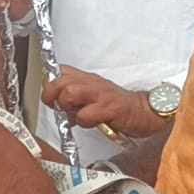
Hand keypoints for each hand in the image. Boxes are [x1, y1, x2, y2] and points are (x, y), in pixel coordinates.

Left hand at [41, 66, 166, 137]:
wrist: (144, 111)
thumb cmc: (118, 105)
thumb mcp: (93, 98)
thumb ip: (74, 101)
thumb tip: (58, 110)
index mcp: (86, 79)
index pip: (59, 70)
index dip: (49, 82)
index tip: (50, 96)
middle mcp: (91, 83)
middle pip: (59, 81)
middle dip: (51, 95)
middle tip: (56, 107)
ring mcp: (100, 94)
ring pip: (69, 93)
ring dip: (66, 106)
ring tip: (74, 114)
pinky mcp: (109, 108)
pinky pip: (85, 114)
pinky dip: (83, 121)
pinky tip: (92, 123)